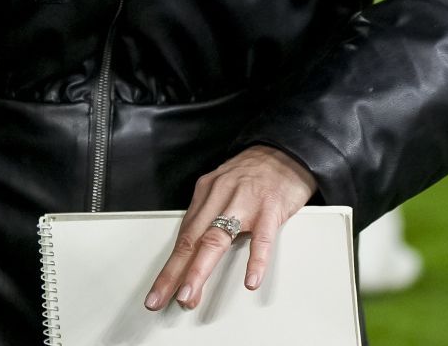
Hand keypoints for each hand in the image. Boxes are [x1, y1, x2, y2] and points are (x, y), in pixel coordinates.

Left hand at [144, 146, 317, 311]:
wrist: (285, 150)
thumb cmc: (255, 175)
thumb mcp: (224, 190)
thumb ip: (210, 218)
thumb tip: (193, 255)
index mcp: (207, 194)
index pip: (184, 236)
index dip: (172, 266)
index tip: (161, 290)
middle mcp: (220, 196)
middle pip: (192, 239)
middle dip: (174, 272)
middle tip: (162, 298)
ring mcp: (245, 202)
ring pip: (217, 238)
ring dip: (199, 268)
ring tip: (190, 292)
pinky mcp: (271, 208)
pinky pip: (262, 238)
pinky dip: (255, 260)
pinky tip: (250, 279)